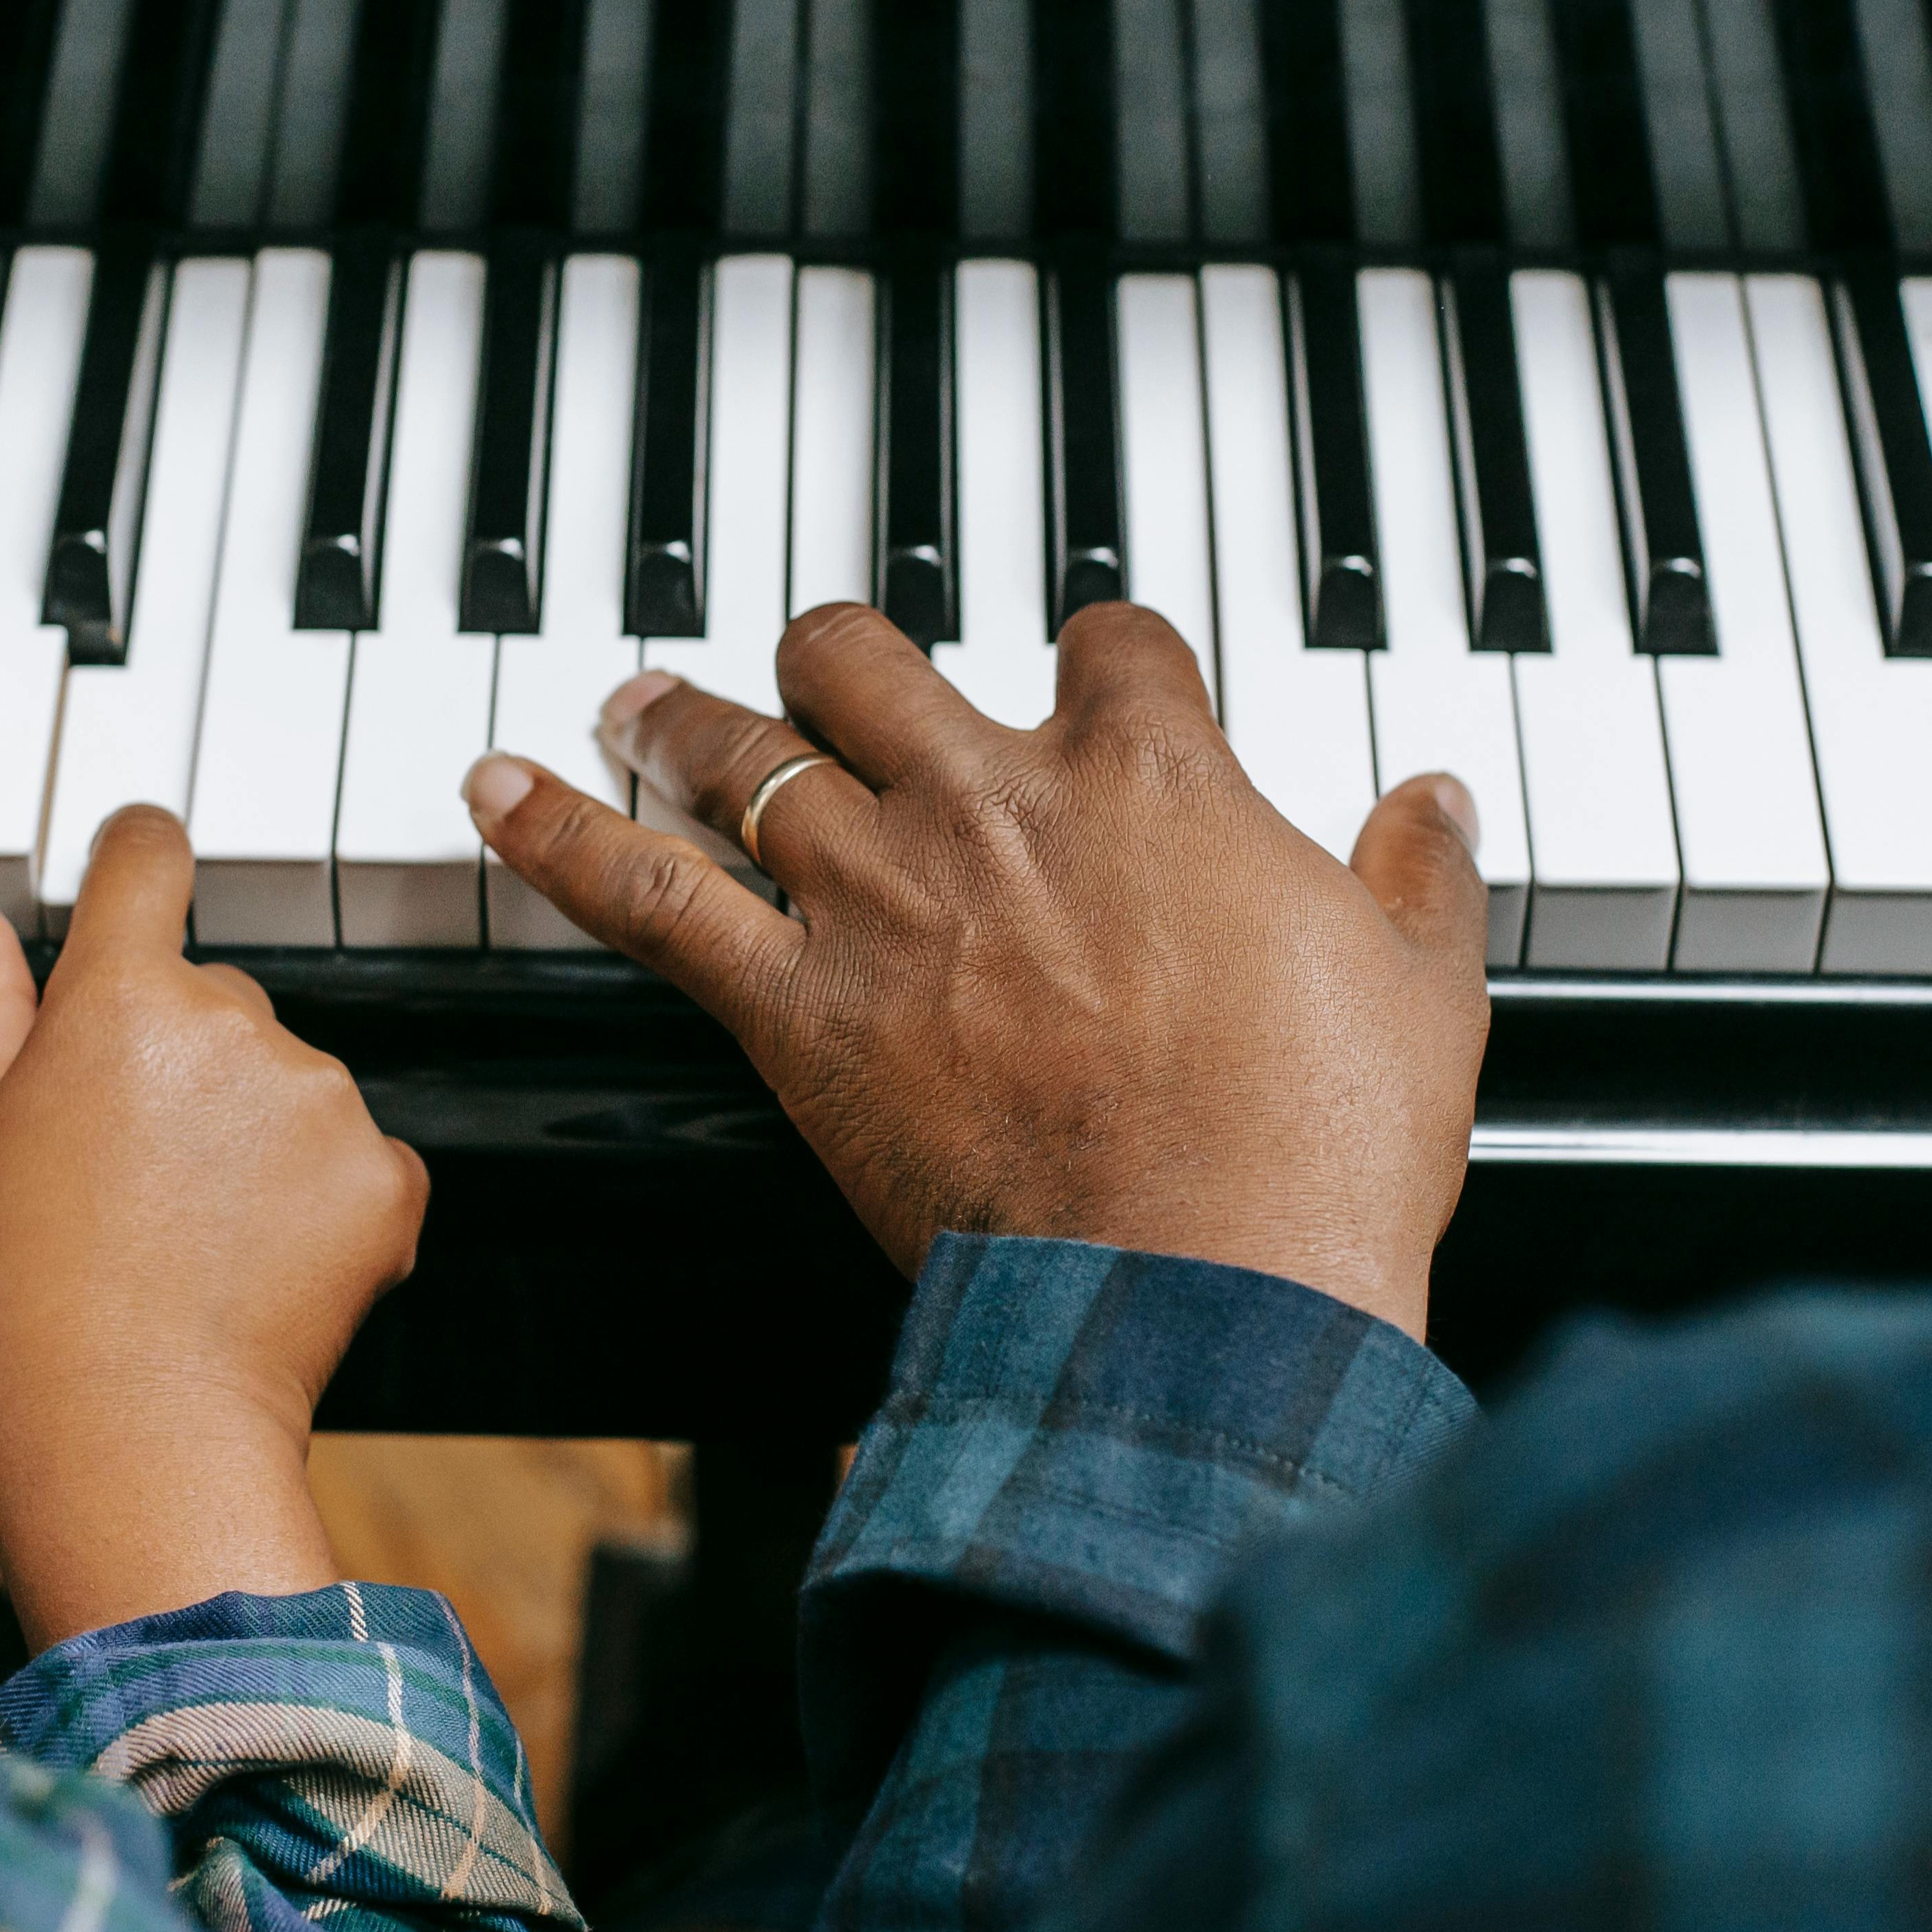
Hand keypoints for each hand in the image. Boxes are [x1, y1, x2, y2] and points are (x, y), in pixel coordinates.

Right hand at [0, 807, 427, 1647]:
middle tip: (125, 1162)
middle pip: (215, 990)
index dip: (137, 860)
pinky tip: (254, 1257)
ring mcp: (323, 1097)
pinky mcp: (389, 1174)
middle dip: (178, 1050)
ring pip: (285, 1075)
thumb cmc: (26, 1295)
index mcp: (119, 996)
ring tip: (187, 1226)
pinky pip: (354, 1153)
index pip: (147, 855)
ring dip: (250, 1126)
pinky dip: (317, 1195)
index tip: (135, 875)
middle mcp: (236, 1022)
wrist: (134, 1429)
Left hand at [463, 603, 1487, 1336]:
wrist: (1205, 1288)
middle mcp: (997, 804)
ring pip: (747, 749)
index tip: (1091, 679)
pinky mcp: (798, 1008)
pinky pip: (645, 894)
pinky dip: (559, 836)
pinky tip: (496, 786)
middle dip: (838, 656)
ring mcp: (884, 897)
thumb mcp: (1420, 991)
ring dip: (682, 716)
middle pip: (875, 659)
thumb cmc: (1318, 1155)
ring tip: (635, 697)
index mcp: (1154, 779)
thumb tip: (1435, 802)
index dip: (1094, 655)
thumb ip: (1418, 878)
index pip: (1107, 643)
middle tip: (814, 674)